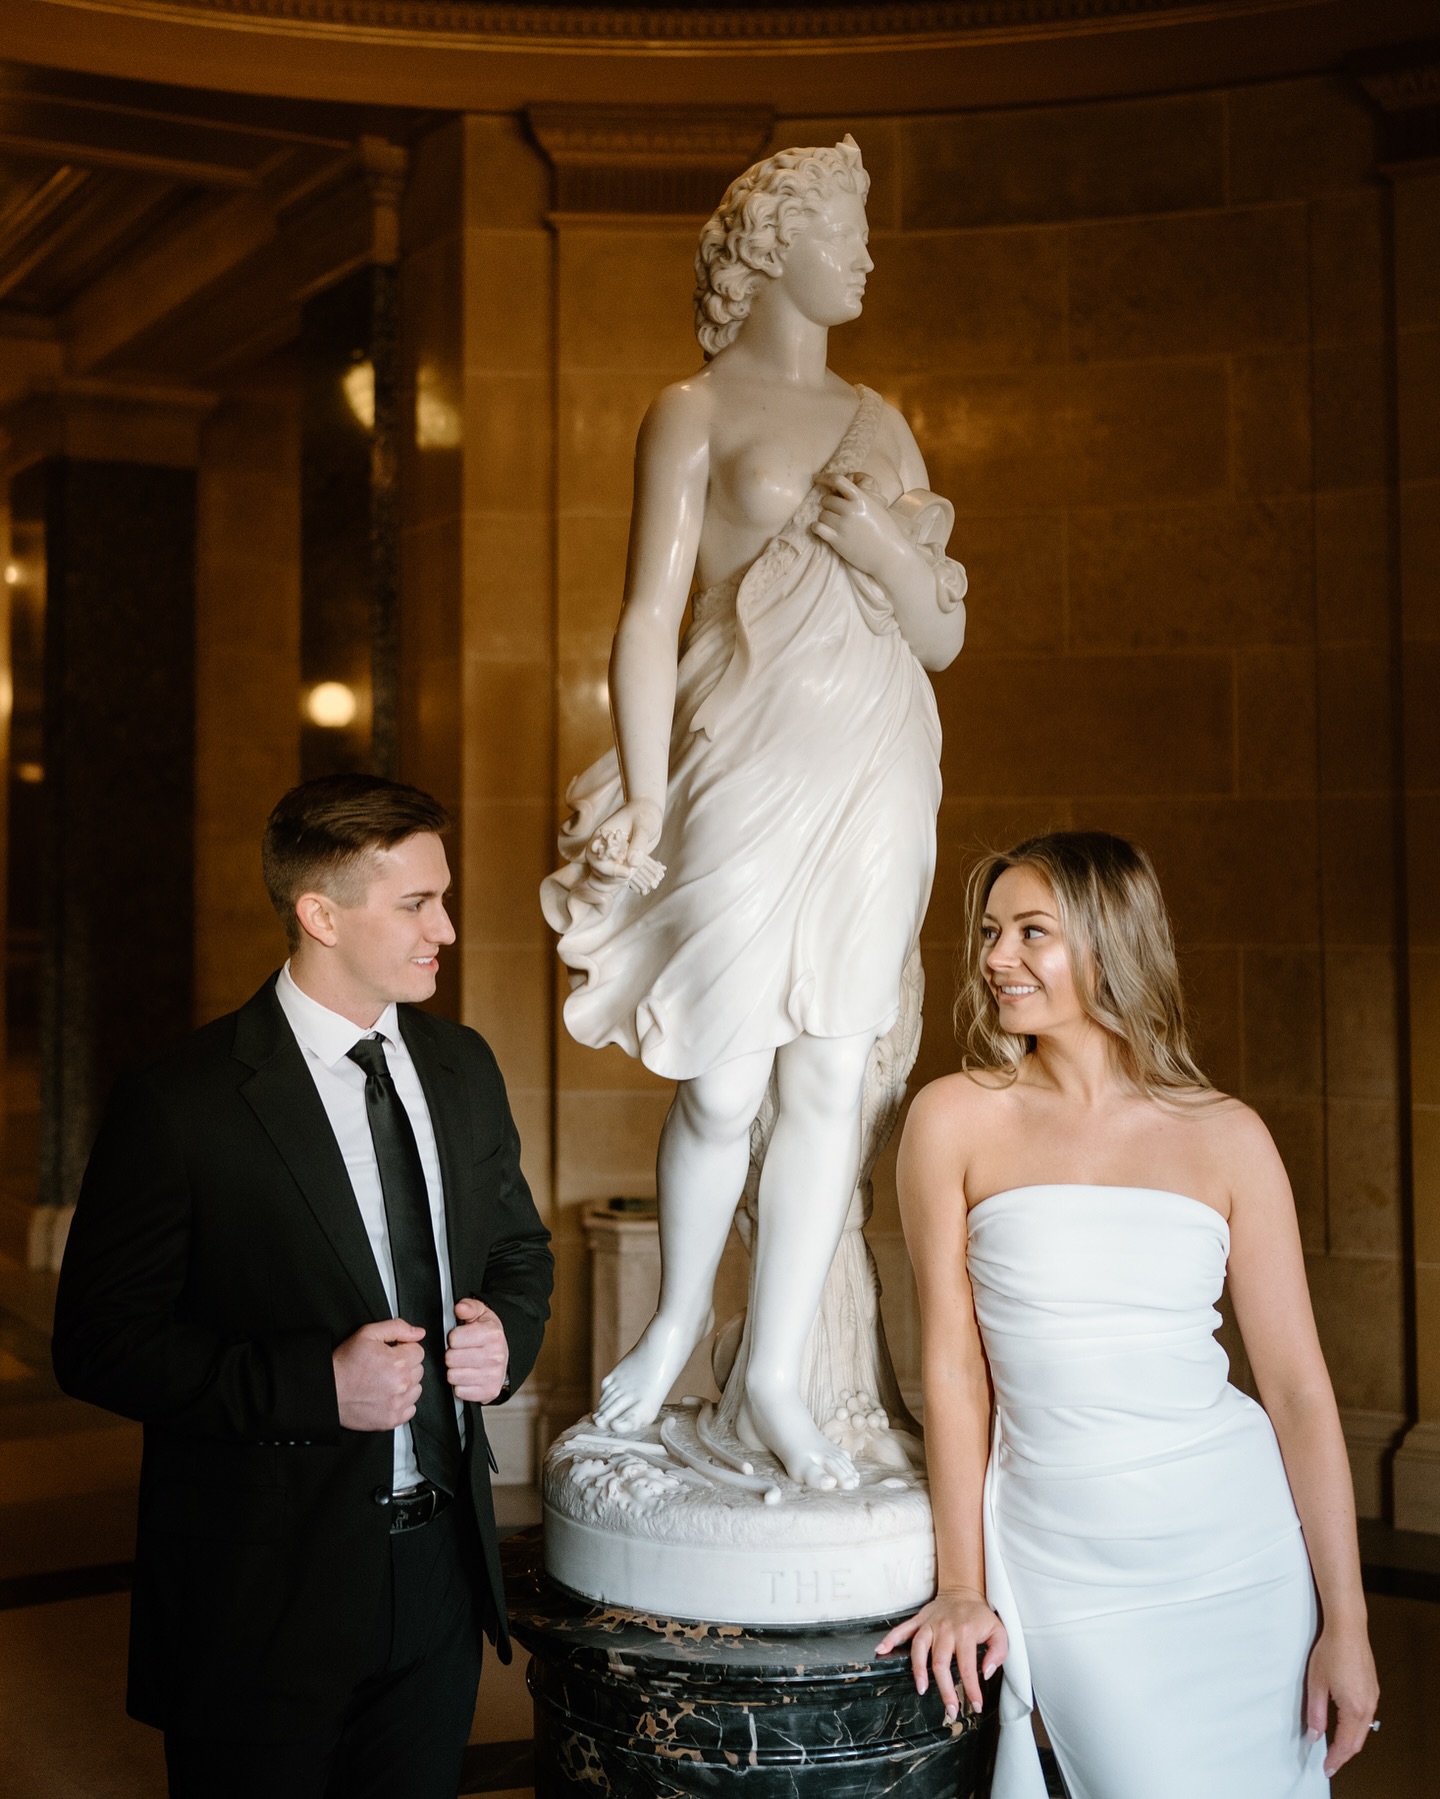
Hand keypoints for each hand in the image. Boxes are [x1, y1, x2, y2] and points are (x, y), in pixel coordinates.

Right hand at [333, 1319, 423, 1431]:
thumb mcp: (367, 1334)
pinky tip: (386, 1396)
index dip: (404, 1349)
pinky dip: (402, 1403)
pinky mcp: (392, 1419)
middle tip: (385, 1367)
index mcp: (398, 1362)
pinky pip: (410, 1409)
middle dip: (405, 1366)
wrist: (328, 1391)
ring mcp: (397, 1404)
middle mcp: (401, 1384)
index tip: (392, 1354)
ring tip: (384, 1382)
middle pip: (418, 1370)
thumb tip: (418, 1333)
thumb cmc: (345, 1364)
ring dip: (405, 1385)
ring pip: (416, 1389)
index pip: (419, 1351)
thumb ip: (397, 1328)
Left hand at [446, 1297, 509, 1404]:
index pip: (454, 1339)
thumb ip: (468, 1307)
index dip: (453, 1337)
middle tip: (462, 1352)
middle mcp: (495, 1356)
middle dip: (453, 1354)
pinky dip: (461, 1385)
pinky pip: (460, 1391)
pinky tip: (469, 1376)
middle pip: (451, 1359)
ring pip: (453, 1376)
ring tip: (465, 1364)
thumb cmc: (489, 1335)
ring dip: (455, 1371)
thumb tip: (459, 1308)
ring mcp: (493, 1376)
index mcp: (492, 1335)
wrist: (506, 1354)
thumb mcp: (481, 1314)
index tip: (461, 1338)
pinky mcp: (489, 1391)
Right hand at [584, 799, 665, 893]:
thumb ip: (639, 842)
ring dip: (621, 881)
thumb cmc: (644, 813)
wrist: (649, 811)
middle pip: (599, 873)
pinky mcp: (621, 863)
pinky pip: (618, 879)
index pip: (595, 861)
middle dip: (616, 878)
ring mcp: (611, 858)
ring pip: (607, 880)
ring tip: (637, 871)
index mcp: (600, 838)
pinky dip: (626, 880)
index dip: (609, 870)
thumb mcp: (644, 825)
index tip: (628, 872)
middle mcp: (602, 849)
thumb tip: (633, 863)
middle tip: (634, 871)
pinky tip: (638, 874)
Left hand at [812, 473, 910, 579]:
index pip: (838, 481)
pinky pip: (817, 528)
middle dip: (829, 504)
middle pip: (827, 500)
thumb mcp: (875, 507)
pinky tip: (820, 529)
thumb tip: (842, 494)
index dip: (824, 478)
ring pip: (822, 515)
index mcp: (861, 499)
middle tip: (835, 512)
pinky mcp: (837, 541)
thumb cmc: (886, 531)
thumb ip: (859, 499)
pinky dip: (816, 527)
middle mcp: (850, 510)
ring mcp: (842, 526)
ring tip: (834, 524)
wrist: (890, 554)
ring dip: (825, 518)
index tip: (816, 478)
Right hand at [876, 1588, 1007, 1720]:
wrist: (963, 1590)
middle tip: (950, 1709)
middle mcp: (945, 1629)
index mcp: (966, 1633)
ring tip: (921, 1688)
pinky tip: (881, 1650)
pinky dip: (891, 1639)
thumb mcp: (999, 1631)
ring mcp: (930, 1624)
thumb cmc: (980, 1616)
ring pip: (919, 1648)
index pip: (967, 1666)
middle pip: (940, 1662)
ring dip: (918, 1669)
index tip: (975, 1705)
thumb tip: (986, 1672)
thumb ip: (998, 1652)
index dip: (971, 1688)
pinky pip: (902, 1629)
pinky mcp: (919, 1620)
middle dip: (945, 1689)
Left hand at [1305, 1620, 1378, 1775]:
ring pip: (1363, 1731)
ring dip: (1350, 1743)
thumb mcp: (1316, 1684)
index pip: (1346, 1744)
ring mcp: (1372, 1698)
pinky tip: (1345, 1728)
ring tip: (1335, 1750)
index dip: (1335, 1759)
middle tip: (1330, 1764)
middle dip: (1343, 1755)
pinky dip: (1355, 1729)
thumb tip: (1315, 1734)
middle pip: (1357, 1742)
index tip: (1326, 1768)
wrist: (1348, 1630)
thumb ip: (1316, 1713)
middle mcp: (1368, 1706)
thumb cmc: (1332, 1651)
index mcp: (1354, 1708)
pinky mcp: (1372, 1691)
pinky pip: (1366, 1718)